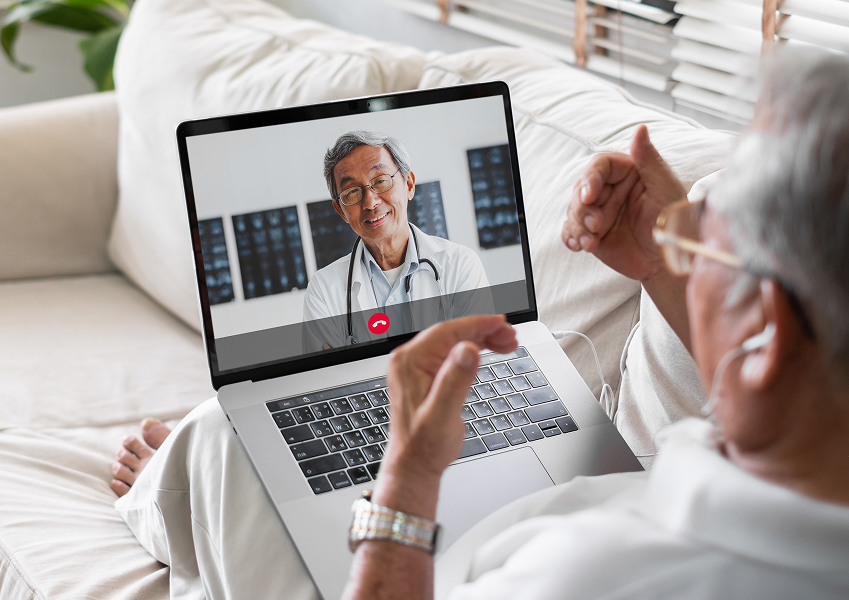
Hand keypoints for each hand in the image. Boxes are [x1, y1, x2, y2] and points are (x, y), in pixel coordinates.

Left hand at [374, 315, 516, 518]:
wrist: (414, 464)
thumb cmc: (424, 445)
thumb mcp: (443, 414)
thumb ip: (455, 380)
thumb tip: (468, 350)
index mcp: (410, 362)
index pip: (447, 331)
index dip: (477, 324)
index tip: (501, 323)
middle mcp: (410, 360)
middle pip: (452, 333)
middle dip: (484, 331)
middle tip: (511, 336)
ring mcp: (417, 367)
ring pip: (454, 342)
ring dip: (481, 339)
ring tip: (507, 343)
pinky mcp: (426, 375)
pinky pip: (452, 353)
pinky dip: (473, 350)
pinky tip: (489, 351)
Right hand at [561, 125, 686, 281]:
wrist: (668, 259)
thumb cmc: (672, 221)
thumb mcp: (665, 188)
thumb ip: (649, 159)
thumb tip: (640, 129)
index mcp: (626, 173)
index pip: (600, 166)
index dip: (590, 179)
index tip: (589, 196)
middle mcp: (609, 190)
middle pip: (581, 189)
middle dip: (583, 209)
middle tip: (596, 226)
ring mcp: (598, 212)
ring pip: (573, 211)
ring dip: (578, 226)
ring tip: (590, 242)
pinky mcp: (591, 233)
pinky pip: (571, 231)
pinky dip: (571, 237)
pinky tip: (579, 246)